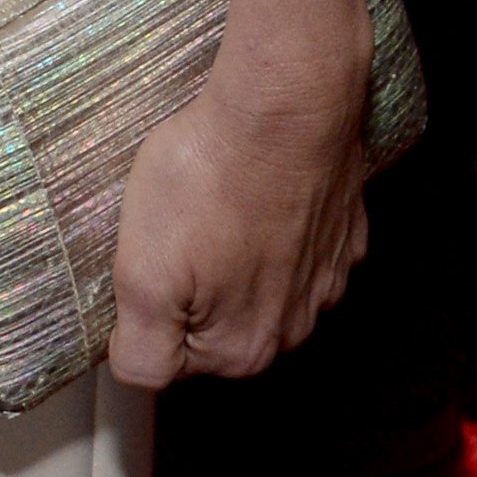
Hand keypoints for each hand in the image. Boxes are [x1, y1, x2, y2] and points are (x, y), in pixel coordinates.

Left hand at [108, 45, 368, 387]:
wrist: (282, 106)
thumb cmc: (207, 179)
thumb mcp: (141, 274)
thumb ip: (141, 348)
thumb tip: (134, 370)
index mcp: (244, 348)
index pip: (171, 357)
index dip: (141, 309)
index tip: (136, 264)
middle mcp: (294, 325)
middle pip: (215, 320)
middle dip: (187, 281)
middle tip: (169, 226)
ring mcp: (325, 275)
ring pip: (256, 278)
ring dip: (229, 249)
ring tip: (207, 198)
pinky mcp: (341, 228)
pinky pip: (291, 236)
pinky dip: (268, 217)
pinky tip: (248, 185)